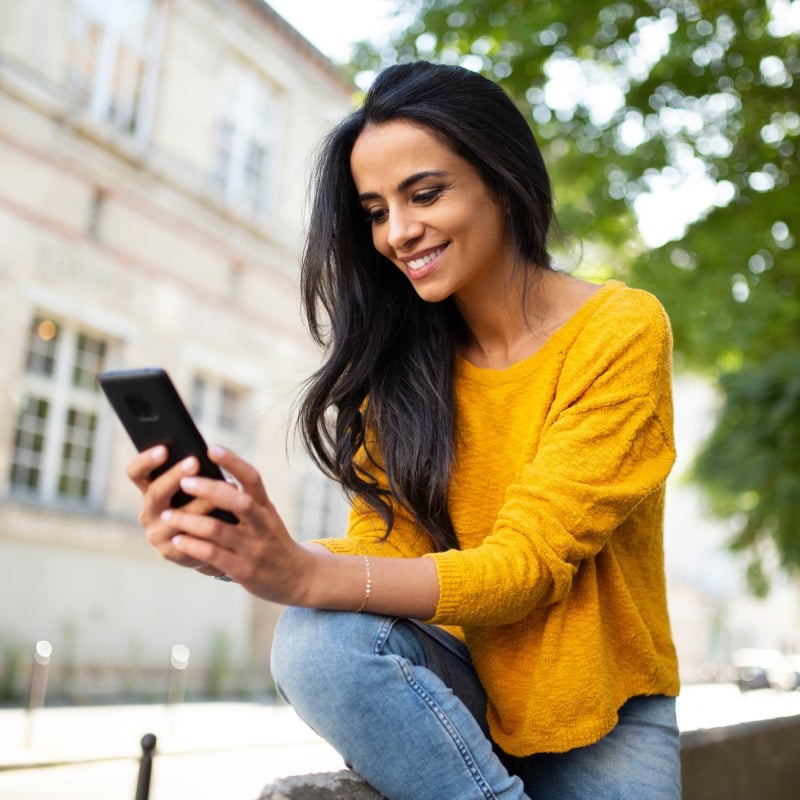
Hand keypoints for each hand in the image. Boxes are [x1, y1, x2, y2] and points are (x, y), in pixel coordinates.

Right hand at [127, 445, 226, 572]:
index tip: (164, 449)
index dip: (146, 460)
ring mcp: (157, 534)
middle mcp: (149, 512)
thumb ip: (194, 472)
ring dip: (200, 502)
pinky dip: (209, 526)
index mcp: (150, 490)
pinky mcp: (172, 553)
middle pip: (155, 493)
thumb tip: (208, 451)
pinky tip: (226, 517)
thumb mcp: (195, 486)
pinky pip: (190, 539)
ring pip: (176, 517)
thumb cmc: (204, 504)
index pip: (136, 473)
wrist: (211, 543)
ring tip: (225, 488)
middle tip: (195, 462)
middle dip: (175, 476)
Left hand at [157, 446, 313, 603]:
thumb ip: (245, 499)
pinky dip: (193, 546)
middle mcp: (261, 524)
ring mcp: (253, 548)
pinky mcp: (243, 570)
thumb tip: (211, 476)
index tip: (211, 448)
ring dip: (189, 520)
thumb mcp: (266, 516)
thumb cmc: (272, 541)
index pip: (252, 478)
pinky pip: (213, 555)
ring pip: (218, 529)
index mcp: (266, 507)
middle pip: (237, 501)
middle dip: (208, 489)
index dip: (233, 461)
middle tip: (183, 481)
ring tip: (166, 514)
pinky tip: (177, 540)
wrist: (296, 577)